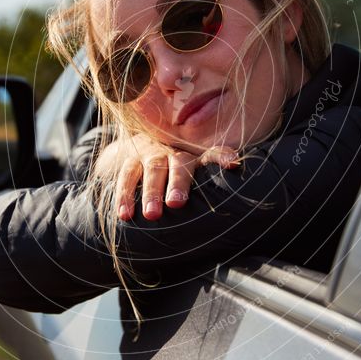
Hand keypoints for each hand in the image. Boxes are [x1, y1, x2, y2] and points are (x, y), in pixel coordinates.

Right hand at [93, 134, 238, 220]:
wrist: (141, 144)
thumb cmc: (177, 165)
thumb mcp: (195, 165)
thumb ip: (212, 170)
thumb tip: (236, 170)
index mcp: (193, 153)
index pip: (211, 152)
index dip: (221, 156)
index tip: (232, 163)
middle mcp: (172, 150)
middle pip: (178, 164)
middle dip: (178, 183)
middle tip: (177, 203)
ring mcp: (149, 154)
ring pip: (151, 170)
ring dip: (150, 193)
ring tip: (151, 215)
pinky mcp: (129, 161)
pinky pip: (126, 177)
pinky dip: (124, 196)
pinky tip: (124, 215)